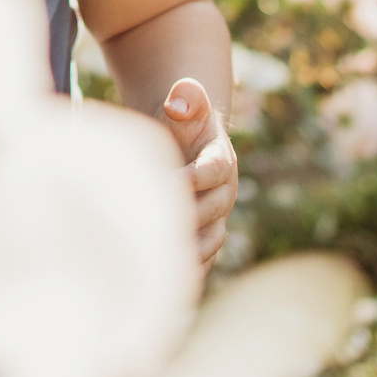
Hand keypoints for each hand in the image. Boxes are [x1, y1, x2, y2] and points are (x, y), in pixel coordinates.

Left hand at [161, 77, 237, 274]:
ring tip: (161, 258)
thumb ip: (187, 99)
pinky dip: (187, 269)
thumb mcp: (186, 106)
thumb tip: (178, 101)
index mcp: (220, 160)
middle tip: (153, 221)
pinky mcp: (205, 236)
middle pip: (212, 210)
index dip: (194, 177)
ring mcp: (216, 217)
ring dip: (190, 250)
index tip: (169, 181)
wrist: (187, 146)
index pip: (213, 171)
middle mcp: (223, 192)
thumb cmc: (181, 123)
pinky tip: (160, 277)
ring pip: (211, 240)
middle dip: (187, 215)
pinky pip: (202, 258)